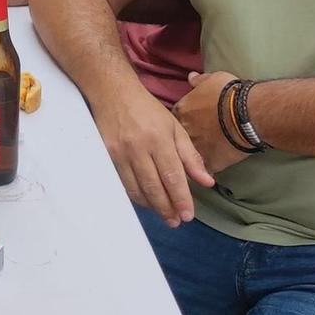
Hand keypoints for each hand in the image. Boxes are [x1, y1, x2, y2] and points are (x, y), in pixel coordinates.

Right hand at [91, 85, 214, 228]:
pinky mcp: (107, 156)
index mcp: (159, 139)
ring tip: (165, 215)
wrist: (113, 92)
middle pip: (154, 187)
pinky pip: (123, 183)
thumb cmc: (147, 109)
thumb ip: (191, 156)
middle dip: (167, 208)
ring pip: (137, 189)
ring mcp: (120, 153)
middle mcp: (139, 148)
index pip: (172, 176)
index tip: (188, 215)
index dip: (181, 199)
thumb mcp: (174, 127)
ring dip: (152, 206)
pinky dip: (136, 196)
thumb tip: (207, 182)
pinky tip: (146, 201)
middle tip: (176, 222)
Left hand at [172, 70, 246, 179]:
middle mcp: (184, 130)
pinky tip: (208, 175)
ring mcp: (195, 148)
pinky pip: (204, 171)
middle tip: (197, 141)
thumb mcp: (214, 79)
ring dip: (193, 157)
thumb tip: (191, 77)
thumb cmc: (230, 93)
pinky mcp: (209, 163)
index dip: (185, 119)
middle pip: (177, 139)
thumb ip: (199, 81)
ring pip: (188, 157)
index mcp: (182, 110)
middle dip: (186, 140)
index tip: (192, 121)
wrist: (247, 114)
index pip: (175, 118)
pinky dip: (206, 172)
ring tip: (201, 160)